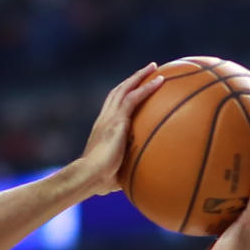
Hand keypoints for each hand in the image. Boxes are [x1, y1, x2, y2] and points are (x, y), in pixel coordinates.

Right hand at [76, 63, 163, 194]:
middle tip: (148, 70)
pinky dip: (147, 88)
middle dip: (132, 79)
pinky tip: (160, 81)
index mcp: (103, 128)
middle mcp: (104, 118)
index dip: (124, 95)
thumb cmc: (99, 180)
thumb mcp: (116, 173)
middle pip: (118, 92)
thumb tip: (141, 182)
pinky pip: (133, 98)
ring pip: (125, 89)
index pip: (113, 106)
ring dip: (139, 76)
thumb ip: (128, 171)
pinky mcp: (116, 121)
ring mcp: (109, 118)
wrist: (89, 176)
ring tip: (154, 67)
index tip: (135, 88)